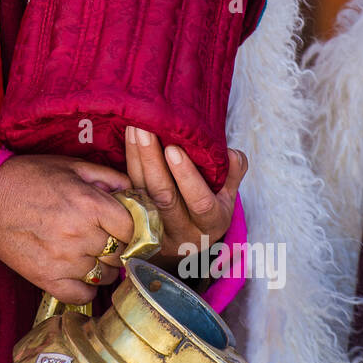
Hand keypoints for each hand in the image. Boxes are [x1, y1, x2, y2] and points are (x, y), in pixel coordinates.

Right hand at [0, 155, 135, 305]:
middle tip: (106, 238)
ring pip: (104, 275)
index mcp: (90, 204)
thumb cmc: (26, 177)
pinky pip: (83, 295)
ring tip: (90, 253)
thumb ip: (107, 177)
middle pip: (120, 253)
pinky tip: (80, 274)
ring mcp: (63, 261)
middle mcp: (80, 235)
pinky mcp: (46, 279)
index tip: (124, 227)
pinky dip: (87, 288)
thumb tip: (133, 192)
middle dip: (117, 246)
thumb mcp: (70, 166)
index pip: (132, 229)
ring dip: (103, 266)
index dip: (132, 228)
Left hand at [124, 126, 246, 266]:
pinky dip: (129, 161)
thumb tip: (232, 154)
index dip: (186, 177)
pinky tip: (129, 137)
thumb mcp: (228, 195)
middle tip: (146, 131)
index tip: (173, 149)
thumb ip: (233, 173)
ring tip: (135, 126)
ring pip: (142, 191)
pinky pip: (130, 188)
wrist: (187, 236)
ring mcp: (156, 226)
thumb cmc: (211, 208)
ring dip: (136, 157)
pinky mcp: (137, 218)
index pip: (200, 203)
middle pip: (163, 197)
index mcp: (209, 225)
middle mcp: (181, 230)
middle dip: (152, 161)